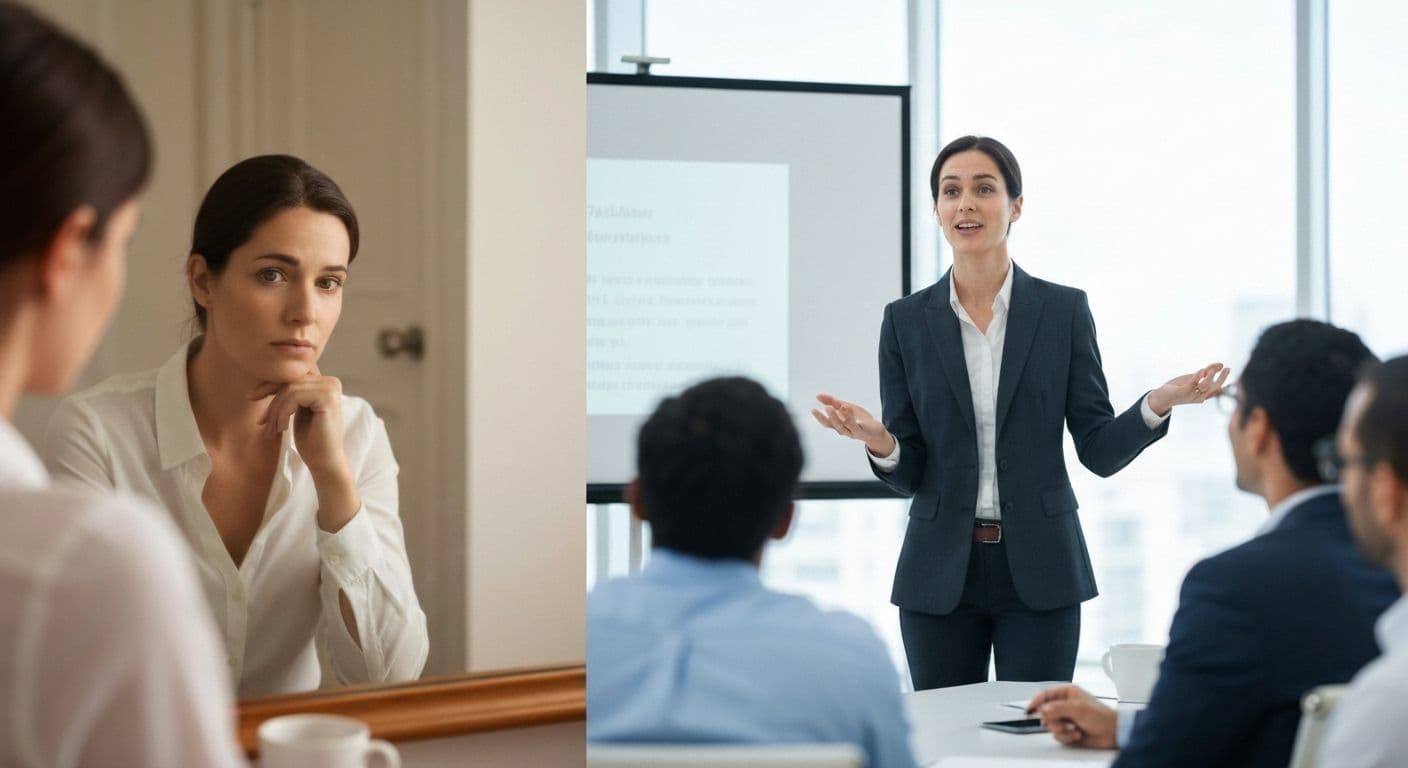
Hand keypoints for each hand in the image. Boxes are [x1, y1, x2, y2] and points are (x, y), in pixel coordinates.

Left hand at [250, 364, 348, 480]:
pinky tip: (282, 429)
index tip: (251, 398)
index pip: (291, 375)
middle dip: (271, 400)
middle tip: (261, 422)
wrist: (324, 463)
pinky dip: (282, 413)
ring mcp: (330, 388)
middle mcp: (330, 382)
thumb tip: (263, 380)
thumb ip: (289, 394)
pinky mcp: (327, 397)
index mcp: (324, 383)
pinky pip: (293, 396)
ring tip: (272, 430)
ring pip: (289, 389)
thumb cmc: (310, 441)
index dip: (269, 384)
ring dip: (275, 411)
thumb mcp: (296, 411)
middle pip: (289, 380)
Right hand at [810, 393, 893, 456]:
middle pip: (834, 425)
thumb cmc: (858, 419)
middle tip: (825, 407)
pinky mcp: (862, 432)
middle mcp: (844, 430)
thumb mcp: (845, 407)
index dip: (819, 417)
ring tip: (835, 407)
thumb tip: (817, 395)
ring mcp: (853, 432)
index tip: (813, 410)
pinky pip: (855, 426)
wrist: (875, 431)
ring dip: (839, 417)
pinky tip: (847, 408)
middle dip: (829, 417)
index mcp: (838, 425)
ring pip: (844, 426)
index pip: (827, 423)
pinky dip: (850, 417)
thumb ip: (833, 402)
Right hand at [1026, 685, 1117, 748]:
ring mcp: (1067, 719)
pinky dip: (1067, 737)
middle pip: (1046, 713)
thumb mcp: (1077, 708)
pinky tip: (1077, 734)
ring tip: (1074, 729)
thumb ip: (1057, 708)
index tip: (1029, 709)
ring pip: (1051, 726)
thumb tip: (1043, 709)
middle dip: (1054, 720)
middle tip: (1063, 721)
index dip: (1036, 701)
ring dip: (1062, 730)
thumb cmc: (1102, 716)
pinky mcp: (1069, 731)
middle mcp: (1065, 706)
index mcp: (1067, 693)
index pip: (1046, 695)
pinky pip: (1058, 736)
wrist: (1113, 733)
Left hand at [1147, 362, 1230, 415]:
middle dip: (1222, 378)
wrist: (1162, 397)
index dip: (1224, 379)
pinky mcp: (1183, 393)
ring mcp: (1192, 395)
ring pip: (1205, 386)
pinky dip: (1198, 377)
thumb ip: (1207, 371)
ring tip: (1211, 367)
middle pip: (1214, 388)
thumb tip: (1221, 364)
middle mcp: (1200, 397)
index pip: (1217, 389)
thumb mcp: (1194, 378)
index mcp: (1203, 394)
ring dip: (1210, 376)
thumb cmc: (1180, 387)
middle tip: (1227, 368)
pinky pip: (1192, 385)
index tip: (1227, 368)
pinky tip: (1201, 370)